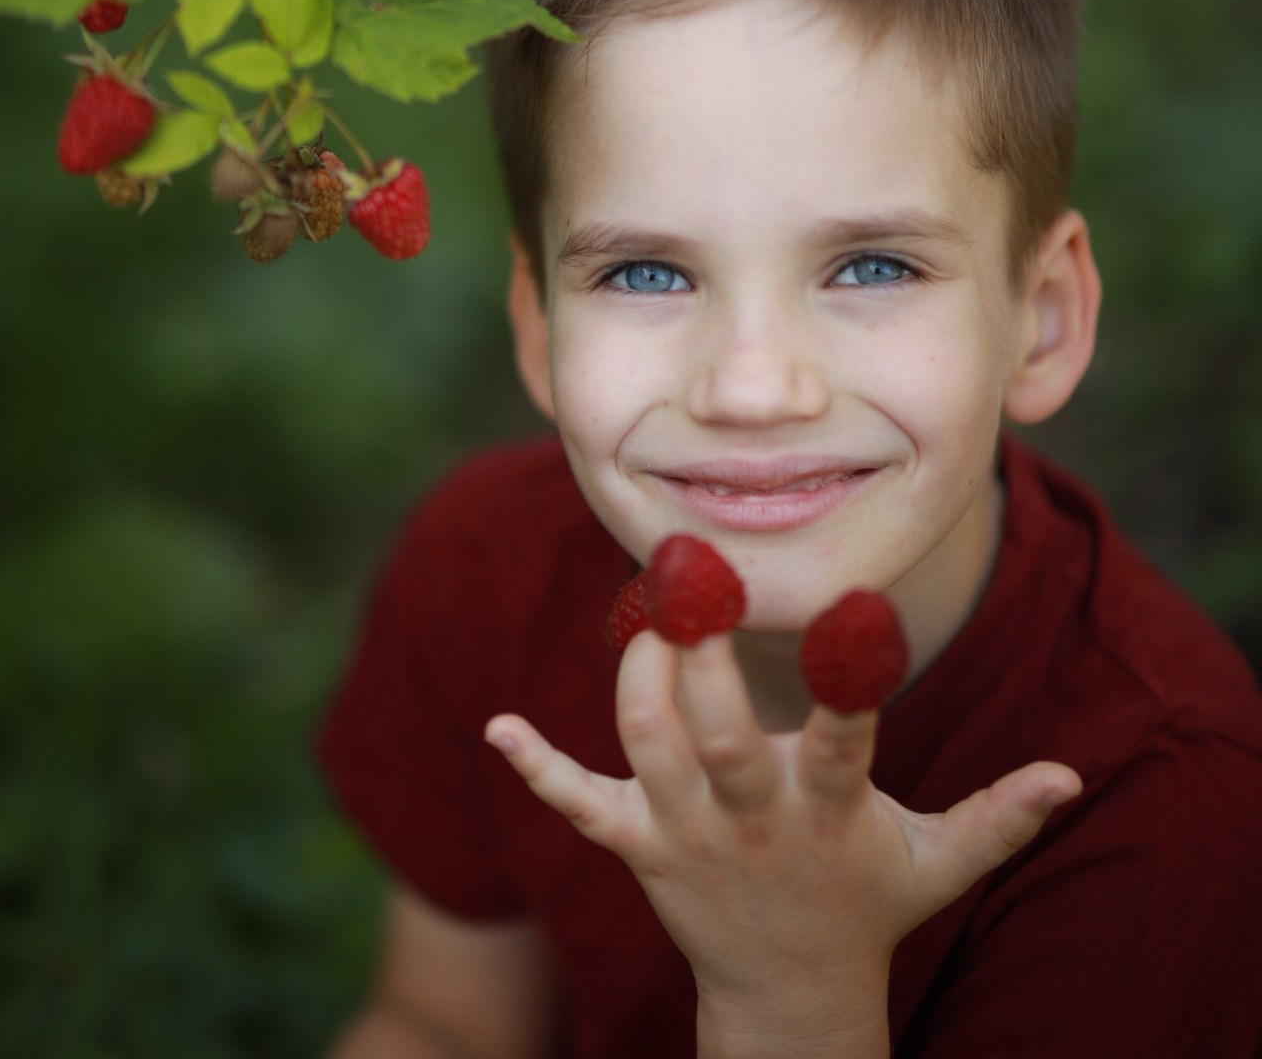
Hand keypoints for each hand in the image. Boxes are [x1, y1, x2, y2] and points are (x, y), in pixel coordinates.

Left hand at [485, 629, 1080, 1049]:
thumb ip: (998, 816)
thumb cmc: (866, 900)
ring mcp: (685, 835)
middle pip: (718, 737)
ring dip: (635, 680)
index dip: (846, 679)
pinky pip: (579, 807)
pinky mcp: (636, 846)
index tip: (853, 609)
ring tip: (642, 605)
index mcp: (828, 811)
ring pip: (647, 750)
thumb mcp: (938, 865)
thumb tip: (1071, 775)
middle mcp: (750, 819)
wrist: (788, 998)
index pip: (844, 738)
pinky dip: (535, 768)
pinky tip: (497, 726)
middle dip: (701, 661)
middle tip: (691, 570)